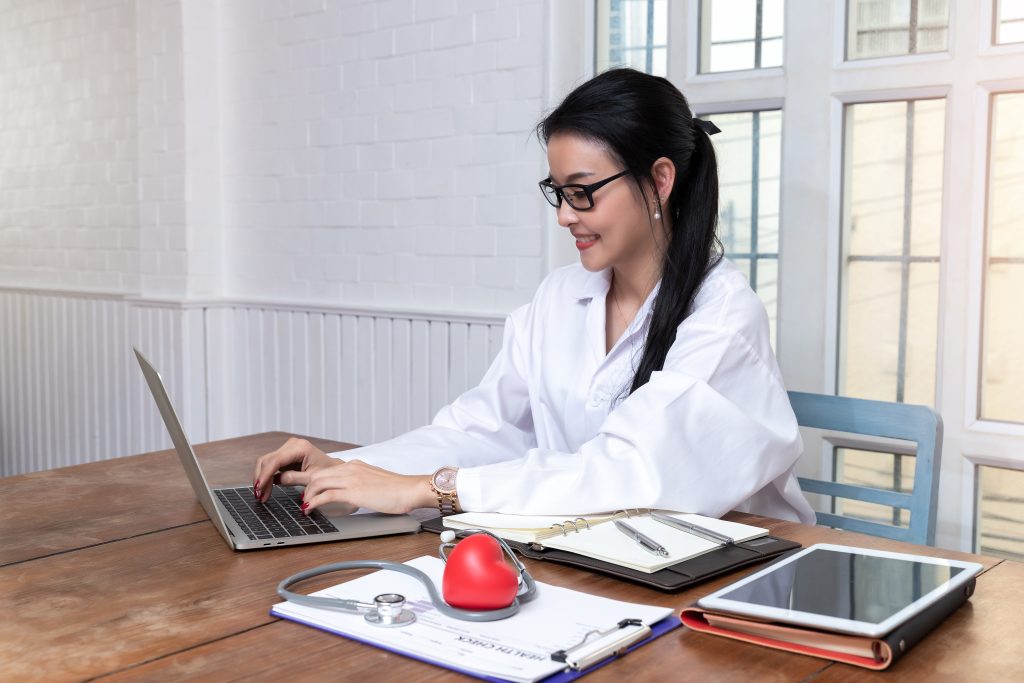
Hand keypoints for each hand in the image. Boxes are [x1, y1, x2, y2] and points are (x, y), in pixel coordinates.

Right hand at [252, 437, 334, 502]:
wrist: (333, 468)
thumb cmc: (327, 472)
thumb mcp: (312, 478)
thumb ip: (294, 479)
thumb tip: (276, 481)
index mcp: (300, 448)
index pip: (276, 460)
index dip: (265, 474)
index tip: (259, 488)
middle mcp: (291, 445)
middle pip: (267, 460)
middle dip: (261, 479)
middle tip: (260, 496)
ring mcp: (287, 449)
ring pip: (266, 462)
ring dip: (262, 479)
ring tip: (262, 495)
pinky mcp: (284, 455)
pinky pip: (270, 465)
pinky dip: (266, 477)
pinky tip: (265, 489)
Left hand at [300, 460, 435, 515]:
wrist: (411, 489)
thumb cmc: (399, 489)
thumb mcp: (375, 481)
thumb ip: (362, 483)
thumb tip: (354, 494)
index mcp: (355, 465)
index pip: (327, 470)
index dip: (314, 482)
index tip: (309, 492)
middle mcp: (351, 468)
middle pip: (317, 474)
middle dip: (306, 489)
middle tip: (304, 501)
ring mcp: (352, 479)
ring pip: (318, 483)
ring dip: (307, 496)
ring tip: (305, 507)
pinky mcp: (354, 491)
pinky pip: (326, 495)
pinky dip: (314, 503)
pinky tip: (310, 510)